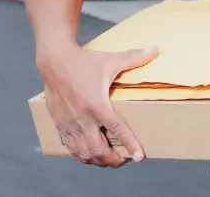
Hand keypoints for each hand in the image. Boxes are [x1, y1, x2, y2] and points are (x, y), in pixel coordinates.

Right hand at [37, 43, 157, 167]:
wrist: (54, 61)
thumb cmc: (84, 61)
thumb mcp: (111, 59)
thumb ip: (134, 58)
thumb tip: (155, 50)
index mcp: (97, 104)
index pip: (117, 129)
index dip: (130, 144)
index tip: (140, 157)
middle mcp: (82, 117)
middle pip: (98, 149)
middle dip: (113, 160)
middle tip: (125, 159)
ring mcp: (69, 123)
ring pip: (83, 153)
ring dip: (98, 160)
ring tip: (110, 160)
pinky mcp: (60, 124)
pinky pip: (71, 147)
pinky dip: (82, 154)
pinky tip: (91, 153)